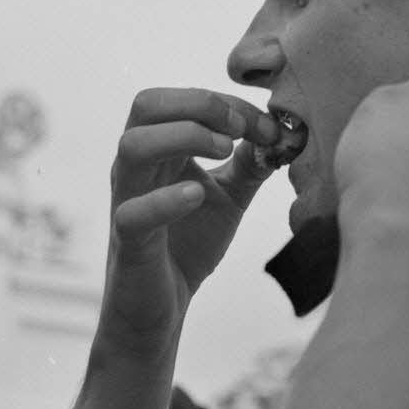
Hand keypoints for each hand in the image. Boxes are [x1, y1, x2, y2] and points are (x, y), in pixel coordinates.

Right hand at [102, 88, 282, 357]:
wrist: (163, 309)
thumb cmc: (189, 243)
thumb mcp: (229, 195)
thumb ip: (251, 162)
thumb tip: (280, 133)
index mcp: (158, 149)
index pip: (181, 99)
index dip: (227, 103)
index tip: (268, 126)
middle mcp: (137, 167)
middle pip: (146, 104)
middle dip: (199, 104)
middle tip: (240, 128)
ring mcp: (128, 200)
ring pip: (132, 146)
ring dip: (185, 137)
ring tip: (224, 151)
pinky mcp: (129, 241)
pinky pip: (133, 212)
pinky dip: (166, 199)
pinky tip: (199, 196)